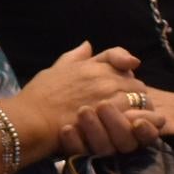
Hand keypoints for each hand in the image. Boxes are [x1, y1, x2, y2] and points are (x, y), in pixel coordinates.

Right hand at [7, 43, 146, 161]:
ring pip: (141, 99)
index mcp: (91, 64)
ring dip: (138, 108)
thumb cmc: (38, 97)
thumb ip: (74, 57)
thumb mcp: (54, 69)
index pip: (119, 57)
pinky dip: (137, 121)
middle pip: (135, 81)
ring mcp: (111, 96)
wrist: (32, 120)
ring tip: (130, 119)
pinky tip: (130, 128)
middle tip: (127, 105)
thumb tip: (88, 44)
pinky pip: (137, 116)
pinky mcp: (114, 117)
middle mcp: (104, 77)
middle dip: (133, 92)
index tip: (127, 72)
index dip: (126, 64)